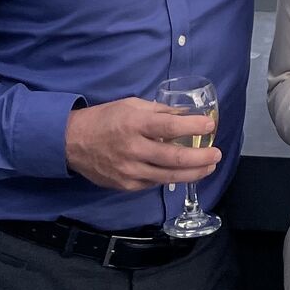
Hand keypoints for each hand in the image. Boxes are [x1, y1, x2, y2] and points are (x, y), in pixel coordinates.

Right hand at [65, 98, 220, 191]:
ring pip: (168, 176)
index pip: (170, 126)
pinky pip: (154, 182)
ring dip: (193, 173)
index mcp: (134, 124)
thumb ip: (159, 111)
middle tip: (217, 154)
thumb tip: (186, 115)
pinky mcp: (126, 185)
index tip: (210, 125)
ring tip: (209, 167)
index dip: (193, 127)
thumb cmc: (105, 118)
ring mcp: (130, 170)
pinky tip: (184, 173)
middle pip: (174, 157)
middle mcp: (133, 149)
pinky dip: (172, 177)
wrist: (72, 142)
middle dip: (200, 158)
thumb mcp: (131, 105)